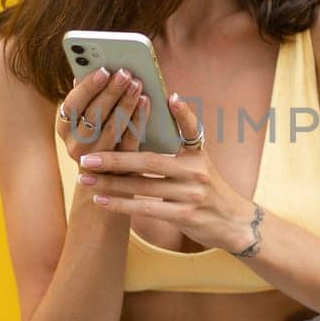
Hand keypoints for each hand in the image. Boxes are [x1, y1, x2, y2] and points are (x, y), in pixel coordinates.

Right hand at [55, 65, 150, 172]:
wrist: (103, 178)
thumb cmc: (96, 133)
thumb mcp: (84, 116)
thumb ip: (88, 94)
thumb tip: (93, 66)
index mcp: (64, 127)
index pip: (72, 105)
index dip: (87, 87)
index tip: (104, 70)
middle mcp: (76, 145)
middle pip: (93, 115)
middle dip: (111, 92)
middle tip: (126, 73)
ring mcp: (96, 159)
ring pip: (112, 128)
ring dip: (126, 104)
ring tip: (138, 84)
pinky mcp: (118, 167)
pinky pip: (129, 141)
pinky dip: (139, 120)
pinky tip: (146, 102)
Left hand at [77, 92, 257, 252]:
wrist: (234, 223)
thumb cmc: (209, 190)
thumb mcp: (202, 165)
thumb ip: (180, 149)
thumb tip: (153, 128)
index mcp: (198, 155)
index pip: (191, 129)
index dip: (183, 113)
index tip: (170, 97)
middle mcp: (196, 171)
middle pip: (149, 161)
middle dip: (114, 158)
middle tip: (87, 156)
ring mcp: (191, 194)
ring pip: (142, 186)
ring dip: (110, 182)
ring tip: (84, 177)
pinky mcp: (185, 215)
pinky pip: (147, 209)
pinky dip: (121, 204)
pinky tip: (101, 200)